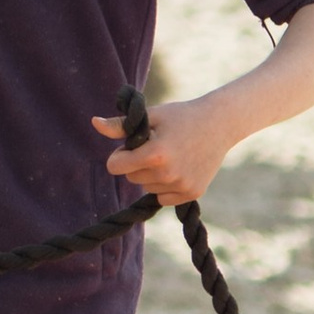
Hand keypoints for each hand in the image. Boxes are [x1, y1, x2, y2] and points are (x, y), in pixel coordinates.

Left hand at [93, 94, 241, 205]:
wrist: (219, 124)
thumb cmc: (181, 116)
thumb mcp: (151, 116)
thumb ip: (120, 125)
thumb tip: (94, 123)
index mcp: (155, 154)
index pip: (115, 166)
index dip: (120, 155)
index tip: (130, 146)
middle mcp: (168, 174)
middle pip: (131, 177)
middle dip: (136, 163)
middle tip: (156, 146)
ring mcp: (181, 186)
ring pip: (146, 187)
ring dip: (151, 175)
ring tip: (171, 155)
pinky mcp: (192, 194)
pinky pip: (162, 197)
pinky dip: (165, 186)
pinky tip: (179, 167)